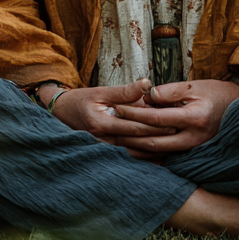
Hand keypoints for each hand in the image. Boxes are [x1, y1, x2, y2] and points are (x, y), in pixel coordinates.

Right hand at [39, 78, 178, 146]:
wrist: (59, 113)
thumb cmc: (81, 100)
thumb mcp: (100, 91)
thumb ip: (124, 91)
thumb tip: (147, 84)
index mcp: (102, 123)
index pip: (134, 125)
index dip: (155, 124)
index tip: (173, 122)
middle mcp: (103, 139)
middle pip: (136, 140)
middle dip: (158, 138)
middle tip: (179, 133)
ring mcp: (103, 148)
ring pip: (132, 150)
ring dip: (152, 149)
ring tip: (172, 145)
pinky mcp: (104, 151)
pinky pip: (126, 154)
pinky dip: (141, 154)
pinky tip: (155, 155)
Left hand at [112, 78, 238, 157]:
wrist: (238, 108)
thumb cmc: (215, 92)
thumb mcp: (193, 86)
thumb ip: (169, 92)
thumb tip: (146, 97)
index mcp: (194, 117)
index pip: (156, 118)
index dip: (135, 113)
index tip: (118, 107)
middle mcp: (194, 137)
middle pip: (155, 142)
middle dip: (131, 136)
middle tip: (111, 130)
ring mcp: (194, 148)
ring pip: (160, 154)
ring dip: (137, 150)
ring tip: (117, 143)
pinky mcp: (192, 153)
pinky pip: (167, 157)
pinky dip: (150, 155)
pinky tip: (135, 151)